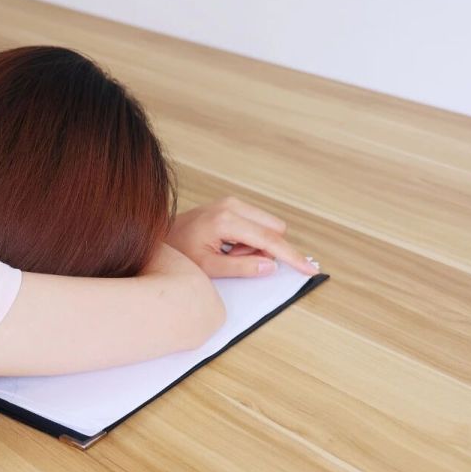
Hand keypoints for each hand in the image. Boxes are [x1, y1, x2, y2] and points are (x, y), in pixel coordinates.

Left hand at [165, 196, 318, 277]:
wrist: (162, 237)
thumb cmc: (180, 252)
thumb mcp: (209, 268)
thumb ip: (241, 268)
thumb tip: (270, 266)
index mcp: (226, 220)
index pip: (269, 239)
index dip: (291, 256)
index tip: (308, 268)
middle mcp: (232, 206)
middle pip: (274, 229)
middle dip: (264, 250)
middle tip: (236, 260)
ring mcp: (232, 203)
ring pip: (268, 227)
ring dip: (256, 245)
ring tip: (228, 253)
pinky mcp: (232, 205)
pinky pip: (257, 223)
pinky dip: (249, 239)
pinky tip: (228, 245)